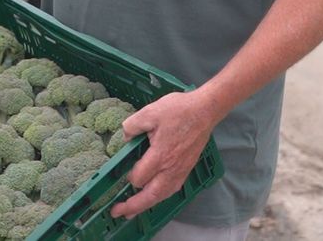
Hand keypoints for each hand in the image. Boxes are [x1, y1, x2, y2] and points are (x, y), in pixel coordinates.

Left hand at [110, 89, 220, 219]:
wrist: (204, 110)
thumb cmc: (178, 110)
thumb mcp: (149, 112)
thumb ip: (132, 126)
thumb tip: (124, 137)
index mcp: (160, 156)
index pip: (139, 178)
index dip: (127, 176)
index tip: (122, 170)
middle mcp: (171, 169)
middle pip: (151, 196)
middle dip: (133, 206)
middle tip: (118, 212)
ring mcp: (180, 170)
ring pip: (162, 196)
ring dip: (146, 205)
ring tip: (133, 211)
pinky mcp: (186, 168)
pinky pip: (171, 189)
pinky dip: (160, 197)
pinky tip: (154, 196)